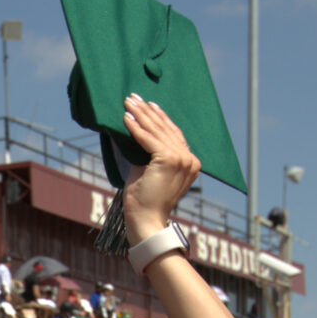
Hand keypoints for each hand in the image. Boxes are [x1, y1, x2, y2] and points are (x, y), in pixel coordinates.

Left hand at [118, 93, 200, 240]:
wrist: (146, 220)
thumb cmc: (145, 200)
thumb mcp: (149, 170)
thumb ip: (149, 153)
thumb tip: (134, 131)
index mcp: (190, 163)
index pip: (173, 134)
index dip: (160, 118)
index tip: (148, 104)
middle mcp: (190, 159)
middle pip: (166, 129)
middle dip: (148, 111)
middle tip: (134, 97)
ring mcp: (182, 159)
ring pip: (157, 131)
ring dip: (141, 114)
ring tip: (128, 102)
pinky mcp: (169, 160)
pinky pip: (149, 139)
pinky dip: (136, 127)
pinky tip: (126, 117)